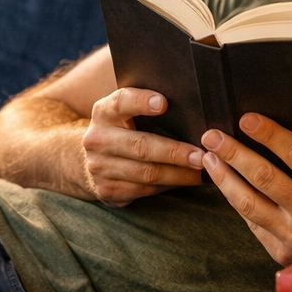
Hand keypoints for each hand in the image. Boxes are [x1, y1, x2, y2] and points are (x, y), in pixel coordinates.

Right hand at [81, 88, 204, 205]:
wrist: (90, 160)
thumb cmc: (122, 130)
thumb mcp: (124, 113)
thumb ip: (146, 107)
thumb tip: (190, 108)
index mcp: (104, 112)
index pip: (121, 102)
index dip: (141, 101)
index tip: (163, 103)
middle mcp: (97, 139)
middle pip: (141, 146)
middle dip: (175, 152)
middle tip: (201, 156)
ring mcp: (99, 167)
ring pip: (146, 173)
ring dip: (178, 174)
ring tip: (200, 171)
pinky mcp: (107, 190)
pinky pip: (144, 189)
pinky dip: (169, 186)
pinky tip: (185, 181)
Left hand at [200, 113, 291, 264]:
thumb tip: (277, 122)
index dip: (268, 134)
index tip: (245, 118)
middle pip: (263, 177)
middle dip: (233, 153)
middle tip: (212, 136)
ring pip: (248, 203)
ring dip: (224, 178)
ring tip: (209, 158)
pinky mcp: (282, 252)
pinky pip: (252, 222)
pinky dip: (236, 200)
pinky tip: (226, 183)